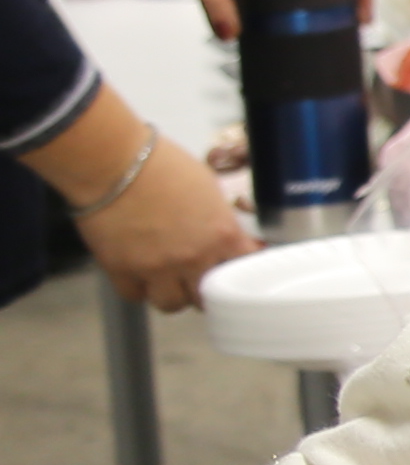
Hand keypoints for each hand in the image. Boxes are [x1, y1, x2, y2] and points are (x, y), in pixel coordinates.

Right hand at [76, 132, 257, 314]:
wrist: (112, 161)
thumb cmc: (159, 164)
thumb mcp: (207, 188)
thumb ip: (218, 220)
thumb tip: (227, 237)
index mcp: (221, 234)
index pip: (242, 268)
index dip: (235, 268)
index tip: (229, 267)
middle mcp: (193, 257)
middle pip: (207, 296)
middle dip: (203, 287)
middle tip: (195, 277)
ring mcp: (156, 267)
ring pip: (171, 304)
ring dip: (171, 293)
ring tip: (166, 278)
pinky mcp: (121, 270)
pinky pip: (135, 295)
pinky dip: (137, 287)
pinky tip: (138, 273)